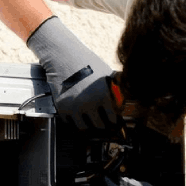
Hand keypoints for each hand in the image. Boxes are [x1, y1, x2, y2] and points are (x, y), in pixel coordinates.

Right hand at [26, 16, 122, 134]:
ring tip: (90, 119)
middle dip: (102, 124)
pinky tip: (77, 112)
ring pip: (84, 128)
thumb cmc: (87, 62)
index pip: (113, 119)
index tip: (113, 121)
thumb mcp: (106, 74)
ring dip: (88, 125)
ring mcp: (75, 107)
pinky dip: (74, 120)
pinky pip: (70, 122)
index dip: (114, 120)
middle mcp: (90, 103)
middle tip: (102, 122)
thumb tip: (123, 103)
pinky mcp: (62, 108)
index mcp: (104, 95)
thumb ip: (115, 90)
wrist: (63, 57)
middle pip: (100, 126)